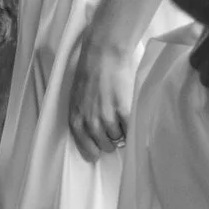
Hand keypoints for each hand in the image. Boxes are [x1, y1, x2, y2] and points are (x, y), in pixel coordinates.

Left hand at [66, 19, 138, 160]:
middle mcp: (90, 121)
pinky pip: (129, 130)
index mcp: (76, 117)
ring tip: (122, 121)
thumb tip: (93, 131)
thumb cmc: (89, 71)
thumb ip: (82, 114)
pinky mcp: (123, 111)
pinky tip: (131, 122)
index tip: (97, 154)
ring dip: (121, 133)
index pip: (84, 146)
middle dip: (109, 142)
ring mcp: (107, 117)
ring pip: (117, 138)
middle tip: (114, 132)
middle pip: (103, 145)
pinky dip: (131, 129)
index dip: (92, 151)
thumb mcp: (77, 96)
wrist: (103, 54)